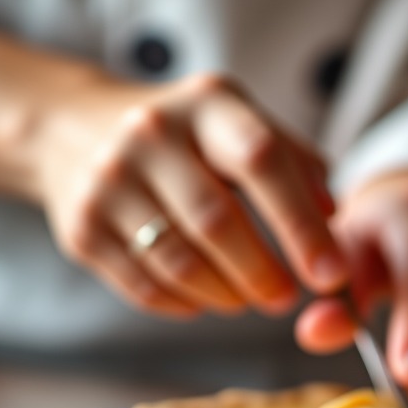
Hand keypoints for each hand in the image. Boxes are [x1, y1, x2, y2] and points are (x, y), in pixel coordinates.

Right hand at [32, 72, 346, 316]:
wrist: (73, 127)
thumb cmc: (186, 137)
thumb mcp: (240, 124)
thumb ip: (296, 165)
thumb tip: (334, 221)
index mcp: (207, 104)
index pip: (263, 161)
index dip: (301, 225)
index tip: (331, 275)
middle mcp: (152, 134)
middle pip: (218, 222)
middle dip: (263, 274)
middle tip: (285, 299)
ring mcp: (109, 180)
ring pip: (181, 263)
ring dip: (227, 295)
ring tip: (245, 298)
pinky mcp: (82, 227)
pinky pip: (145, 287)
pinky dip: (185, 303)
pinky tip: (202, 297)